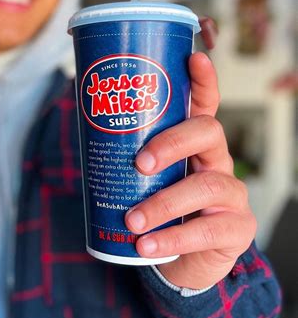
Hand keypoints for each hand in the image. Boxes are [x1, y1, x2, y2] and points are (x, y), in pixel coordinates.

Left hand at [124, 52, 256, 288]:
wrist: (180, 261)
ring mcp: (231, 194)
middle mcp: (217, 160)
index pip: (204, 104)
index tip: (193, 57)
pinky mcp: (235, 228)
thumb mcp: (143, 178)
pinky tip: (146, 248)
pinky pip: (208, 231)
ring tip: (133, 222)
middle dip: (172, 143)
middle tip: (139, 164)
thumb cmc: (156, 207)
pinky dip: (172, 240)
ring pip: (206, 185)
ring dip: (164, 203)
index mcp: (193, 143)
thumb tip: (81, 116)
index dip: (202, 80)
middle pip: (208, 132)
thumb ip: (124, 153)